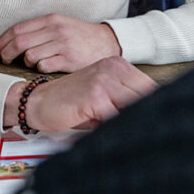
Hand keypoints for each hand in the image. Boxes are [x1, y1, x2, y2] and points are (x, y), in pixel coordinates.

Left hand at [0, 14, 120, 72]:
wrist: (106, 42)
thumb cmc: (78, 35)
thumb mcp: (59, 24)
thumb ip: (39, 29)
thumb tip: (12, 40)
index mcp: (50, 20)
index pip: (18, 29)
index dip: (3, 41)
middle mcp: (55, 31)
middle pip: (20, 42)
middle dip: (7, 53)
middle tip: (4, 59)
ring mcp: (62, 45)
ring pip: (30, 55)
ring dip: (25, 62)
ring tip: (28, 63)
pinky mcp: (69, 60)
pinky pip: (44, 66)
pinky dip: (39, 68)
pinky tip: (43, 67)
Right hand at [2, 57, 157, 131]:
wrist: (38, 102)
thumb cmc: (71, 103)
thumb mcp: (103, 95)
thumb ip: (127, 99)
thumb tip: (155, 114)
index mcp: (118, 65)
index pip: (151, 87)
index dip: (154, 107)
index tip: (154, 120)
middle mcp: (113, 67)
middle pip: (147, 96)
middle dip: (143, 115)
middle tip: (135, 128)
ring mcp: (105, 80)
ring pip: (134, 107)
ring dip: (125, 121)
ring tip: (106, 124)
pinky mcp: (96, 96)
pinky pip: (116, 117)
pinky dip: (110, 126)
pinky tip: (96, 125)